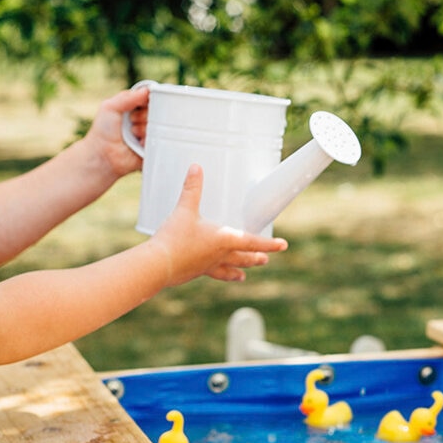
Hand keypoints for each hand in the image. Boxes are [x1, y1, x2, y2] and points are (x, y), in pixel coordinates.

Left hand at [83, 86, 151, 180]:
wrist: (103, 155)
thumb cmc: (103, 131)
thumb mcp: (110, 107)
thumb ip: (128, 97)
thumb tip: (147, 90)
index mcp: (134, 107)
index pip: (150, 98)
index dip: (148, 100)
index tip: (142, 104)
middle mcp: (143, 118)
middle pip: (156, 111)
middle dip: (143, 116)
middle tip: (131, 121)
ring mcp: (148, 132)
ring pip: (158, 125)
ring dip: (144, 129)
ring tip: (133, 134)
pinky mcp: (153, 145)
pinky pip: (160, 139)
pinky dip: (149, 140)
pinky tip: (139, 143)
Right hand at [149, 164, 286, 284]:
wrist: (158, 265)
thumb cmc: (175, 238)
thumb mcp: (184, 209)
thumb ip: (192, 188)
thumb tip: (196, 167)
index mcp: (224, 239)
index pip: (253, 242)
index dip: (270, 244)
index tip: (284, 246)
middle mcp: (220, 255)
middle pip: (244, 257)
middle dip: (256, 257)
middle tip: (266, 259)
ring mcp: (208, 266)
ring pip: (230, 269)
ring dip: (240, 269)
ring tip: (244, 275)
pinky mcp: (195, 272)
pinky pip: (211, 273)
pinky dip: (218, 274)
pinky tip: (212, 272)